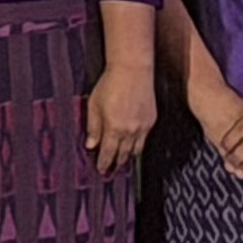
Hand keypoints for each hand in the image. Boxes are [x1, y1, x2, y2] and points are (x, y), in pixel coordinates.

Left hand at [83, 56, 157, 173]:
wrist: (132, 71)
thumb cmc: (110, 84)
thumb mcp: (94, 105)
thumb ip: (93, 127)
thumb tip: (91, 145)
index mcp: (114, 128)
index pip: (109, 152)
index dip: (104, 163)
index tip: (101, 170)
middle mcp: (131, 131)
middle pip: (124, 154)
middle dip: (117, 164)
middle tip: (111, 171)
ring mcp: (143, 127)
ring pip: (136, 149)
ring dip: (128, 157)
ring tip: (122, 162)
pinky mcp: (151, 120)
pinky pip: (144, 139)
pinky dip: (137, 145)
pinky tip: (133, 146)